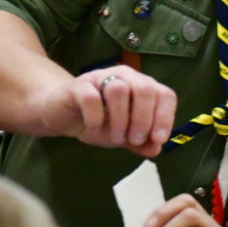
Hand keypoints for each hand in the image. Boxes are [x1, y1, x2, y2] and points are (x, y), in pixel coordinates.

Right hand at [36, 66, 176, 157]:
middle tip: (134, 140)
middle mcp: (124, 76)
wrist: (62, 114)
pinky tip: (94, 129)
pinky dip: (96, 118)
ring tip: (115, 139)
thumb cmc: (98, 121)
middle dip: (143, 119)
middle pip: (145, 88)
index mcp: (140, 86)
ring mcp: (100, 78)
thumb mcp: (124, 136)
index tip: (157, 139)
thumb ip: (141, 143)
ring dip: (120, 120)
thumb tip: (156, 149)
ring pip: (118, 90)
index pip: (164, 94)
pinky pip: (91, 98)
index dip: (165, 117)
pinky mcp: (78, 86)